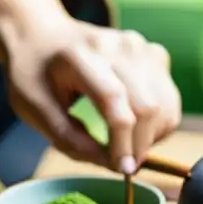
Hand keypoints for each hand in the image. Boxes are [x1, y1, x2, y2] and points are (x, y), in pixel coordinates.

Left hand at [0, 0, 181, 173]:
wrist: (42, 35)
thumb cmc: (33, 74)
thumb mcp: (34, 109)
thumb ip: (68, 138)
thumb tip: (109, 163)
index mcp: (79, 55)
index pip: (113, 98)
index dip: (122, 140)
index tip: (121, 169)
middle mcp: (117, 46)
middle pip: (147, 105)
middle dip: (140, 145)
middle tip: (123, 165)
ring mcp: (140, 47)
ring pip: (165, 105)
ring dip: (153, 136)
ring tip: (128, 145)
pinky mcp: (154, 54)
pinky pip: (169, 99)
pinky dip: (159, 123)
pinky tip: (137, 128)